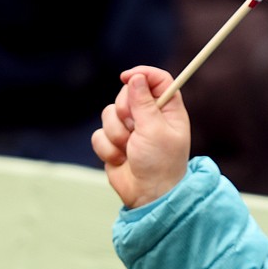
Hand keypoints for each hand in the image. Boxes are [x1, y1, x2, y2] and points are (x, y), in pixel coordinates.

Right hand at [91, 66, 190, 208]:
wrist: (148, 194)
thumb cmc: (160, 163)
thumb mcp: (155, 129)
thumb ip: (144, 102)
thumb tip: (136, 77)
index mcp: (168, 110)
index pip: (158, 80)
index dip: (142, 74)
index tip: (127, 77)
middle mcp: (149, 116)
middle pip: (127, 93)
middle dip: (125, 111)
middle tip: (134, 128)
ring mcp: (130, 129)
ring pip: (108, 114)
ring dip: (116, 134)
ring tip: (129, 149)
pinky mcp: (114, 142)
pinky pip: (99, 134)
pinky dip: (107, 148)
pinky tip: (120, 159)